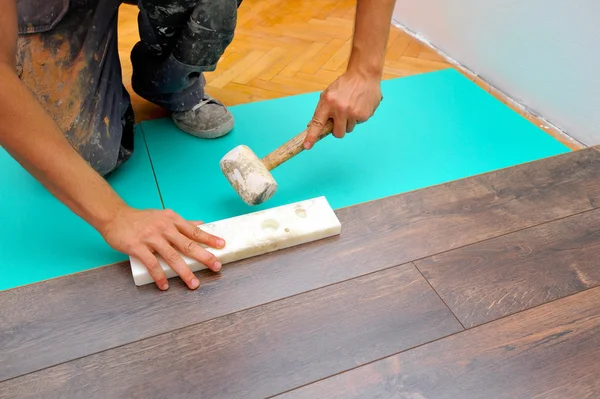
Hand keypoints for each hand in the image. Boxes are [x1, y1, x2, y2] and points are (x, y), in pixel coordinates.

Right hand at [99, 206, 224, 290]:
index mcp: (171, 220)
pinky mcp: (137, 247)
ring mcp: (151, 237)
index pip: (194, 230)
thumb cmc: (140, 218)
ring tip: (194, 283)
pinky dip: (159, 276)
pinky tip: (165, 285)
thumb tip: (201, 224)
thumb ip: (182, 223)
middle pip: (187, 244)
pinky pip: (151, 264)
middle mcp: (164, 228)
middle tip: (216, 266)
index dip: (209, 238)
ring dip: (184, 272)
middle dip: (204, 256)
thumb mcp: (163, 216)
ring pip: (172, 256)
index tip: (222, 245)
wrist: (114, 216)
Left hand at [304, 71, 382, 148]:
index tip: (307, 146)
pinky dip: (358, 117)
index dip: (312, 136)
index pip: (317, 123)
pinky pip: (358, 124)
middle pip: (337, 133)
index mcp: (328, 102)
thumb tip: (312, 126)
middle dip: (338, 129)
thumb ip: (321, 110)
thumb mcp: (328, 94)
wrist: (364, 75)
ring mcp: (354, 113)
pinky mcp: (365, 115)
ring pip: (348, 129)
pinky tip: (359, 105)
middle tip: (340, 118)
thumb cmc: (344, 85)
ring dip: (348, 122)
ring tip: (351, 107)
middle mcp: (341, 109)